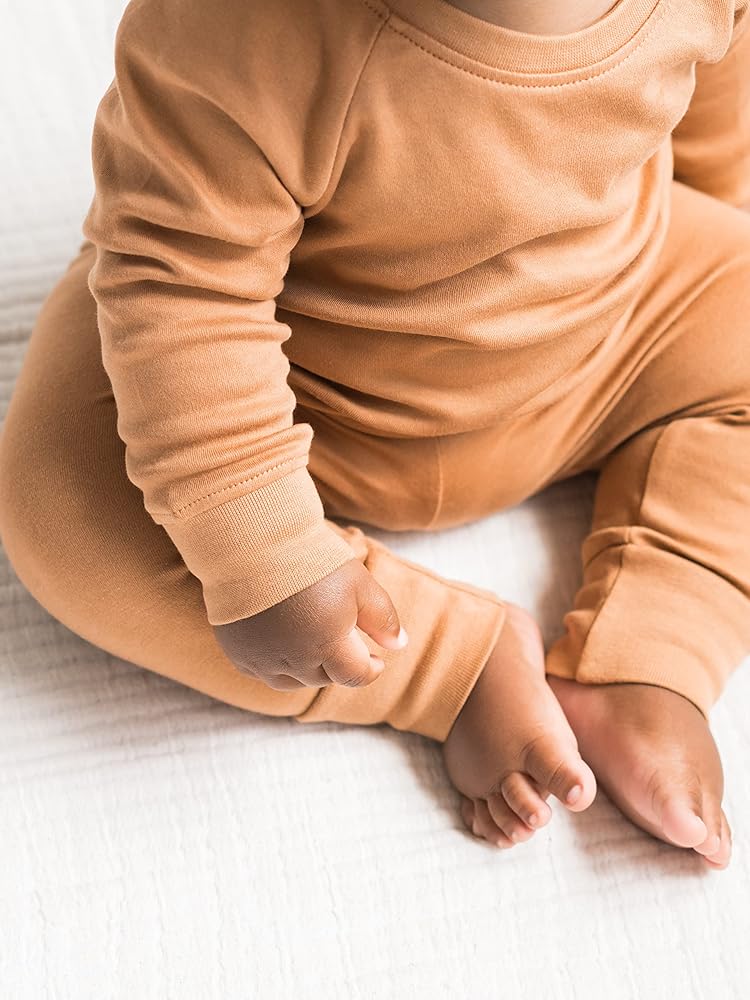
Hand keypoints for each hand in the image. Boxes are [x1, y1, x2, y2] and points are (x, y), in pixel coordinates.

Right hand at [212, 558, 408, 690]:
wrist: (252, 542)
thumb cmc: (311, 561)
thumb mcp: (360, 585)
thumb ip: (382, 619)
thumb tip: (399, 645)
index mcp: (327, 647)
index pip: (355, 676)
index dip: (370, 670)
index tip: (377, 660)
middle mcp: (293, 661)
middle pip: (324, 677)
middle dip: (340, 665)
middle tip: (345, 643)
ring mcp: (261, 659)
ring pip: (291, 680)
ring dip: (308, 668)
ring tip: (316, 646)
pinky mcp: (237, 651)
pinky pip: (261, 670)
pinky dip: (276, 663)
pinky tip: (282, 643)